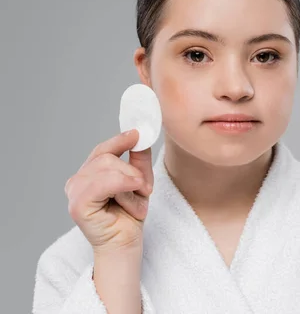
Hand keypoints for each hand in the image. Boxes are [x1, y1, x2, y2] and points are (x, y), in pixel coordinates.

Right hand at [64, 129, 153, 253]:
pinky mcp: (78, 205)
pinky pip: (105, 183)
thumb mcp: (139, 182)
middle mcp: (77, 181)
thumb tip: (139, 137)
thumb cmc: (129, 216)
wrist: (126, 244)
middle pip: (107, 157)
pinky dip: (124, 188)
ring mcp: (74, 192)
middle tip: (144, 189)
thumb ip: (137, 160)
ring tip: (135, 202)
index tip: (138, 134)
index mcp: (88, 175)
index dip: (119, 140)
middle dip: (132, 171)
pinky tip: (130, 202)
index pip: (102, 150)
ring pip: (108, 167)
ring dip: (131, 184)